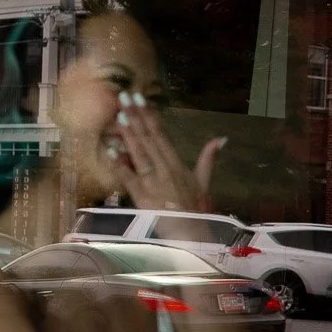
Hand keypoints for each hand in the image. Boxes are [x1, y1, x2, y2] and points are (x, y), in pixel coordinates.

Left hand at [116, 95, 227, 212]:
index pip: (161, 135)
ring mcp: (152, 183)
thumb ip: (208, 159)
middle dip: (135, 117)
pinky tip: (110, 150)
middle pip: (147, 139)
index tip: (141, 99)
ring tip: (118, 115)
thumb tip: (221, 139)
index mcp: (177, 164)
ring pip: (138, 154)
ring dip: (127, 134)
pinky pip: (128, 178)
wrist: (190, 235)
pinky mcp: (141, 197)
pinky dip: (119, 164)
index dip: (150, 116)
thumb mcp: (204, 183)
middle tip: (124, 97)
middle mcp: (164, 170)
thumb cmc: (196, 210)